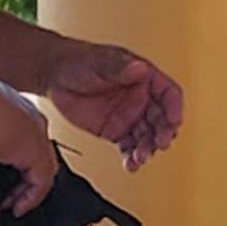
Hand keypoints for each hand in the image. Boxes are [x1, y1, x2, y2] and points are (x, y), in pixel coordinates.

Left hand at [46, 42, 184, 171]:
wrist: (52, 75)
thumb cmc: (78, 61)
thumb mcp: (100, 61)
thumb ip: (121, 68)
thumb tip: (141, 68)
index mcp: (144, 78)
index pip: (169, 94)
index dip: (174, 107)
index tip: (174, 120)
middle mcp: (140, 99)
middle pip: (162, 119)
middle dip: (163, 133)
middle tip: (159, 143)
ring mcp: (129, 117)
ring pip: (147, 137)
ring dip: (148, 148)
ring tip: (140, 157)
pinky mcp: (115, 131)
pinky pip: (129, 147)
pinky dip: (131, 157)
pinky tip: (131, 165)